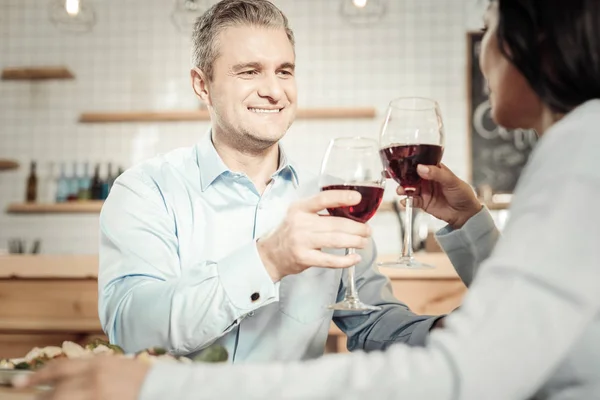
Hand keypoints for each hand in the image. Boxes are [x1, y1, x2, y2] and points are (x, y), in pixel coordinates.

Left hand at [12, 356, 149, 399]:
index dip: (37, 376)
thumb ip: (92, 370)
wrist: (161, 388)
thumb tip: (68, 380)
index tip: (21, 383)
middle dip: (43, 398)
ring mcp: (97, 395)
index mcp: (97, 364)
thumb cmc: (140, 378)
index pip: (58, 368)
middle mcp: (94, 379)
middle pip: (57, 391)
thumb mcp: (114, 366)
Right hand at [257, 190, 371, 281]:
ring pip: (336, 240)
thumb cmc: (290, 233)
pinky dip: (345, 260)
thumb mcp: (299, 215)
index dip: (342, 197)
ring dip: (355, 241)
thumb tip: (349, 211)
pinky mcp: (304, 258)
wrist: (271, 255)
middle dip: (357, 227)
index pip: (323, 199)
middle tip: (367, 230)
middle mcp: (300, 223)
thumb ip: (319, 212)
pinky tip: (354, 258)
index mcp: (300, 208)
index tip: (357, 198)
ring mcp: (302, 241)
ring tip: (364, 242)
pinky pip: (330, 260)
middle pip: (336, 223)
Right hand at [397, 164, 481, 229]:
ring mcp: (423, 191)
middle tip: (389, 175)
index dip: (407, 161)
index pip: (419, 162)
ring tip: (400, 190)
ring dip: (402, 188)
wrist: (466, 214)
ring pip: (408, 188)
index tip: (397, 161)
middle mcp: (427, 179)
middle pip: (409, 175)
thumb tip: (420, 168)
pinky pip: (411, 201)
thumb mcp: (451, 180)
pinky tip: (405, 201)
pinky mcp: (422, 203)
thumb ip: (436, 174)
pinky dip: (406, 201)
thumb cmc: (463, 193)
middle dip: (399, 175)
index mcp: (434, 169)